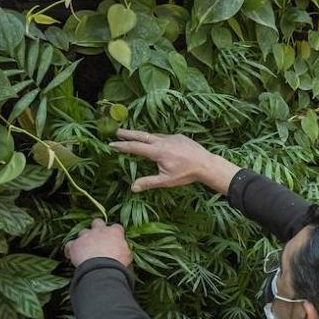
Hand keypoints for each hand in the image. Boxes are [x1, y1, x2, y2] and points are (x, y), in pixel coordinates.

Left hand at [65, 219, 132, 267]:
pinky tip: (71, 255)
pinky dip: (70, 249)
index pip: (116, 227)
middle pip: (97, 222)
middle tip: (98, 236)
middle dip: (97, 227)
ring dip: (84, 238)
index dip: (115, 232)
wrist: (101, 268)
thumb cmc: (117, 262)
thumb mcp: (127, 255)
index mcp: (114, 232)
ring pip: (83, 232)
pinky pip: (69, 244)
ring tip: (85, 248)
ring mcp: (86, 236)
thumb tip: (125, 250)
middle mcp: (99, 230)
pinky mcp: (75, 245)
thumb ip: (125, 249)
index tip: (115, 238)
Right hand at [109, 129, 238, 193]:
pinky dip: (156, 138)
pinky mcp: (179, 136)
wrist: (206, 164)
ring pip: (153, 135)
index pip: (135, 147)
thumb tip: (132, 188)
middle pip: (141, 136)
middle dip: (128, 133)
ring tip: (133, 137)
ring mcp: (171, 137)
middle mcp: (163, 141)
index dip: (122, 146)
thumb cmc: (186, 174)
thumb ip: (148, 182)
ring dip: (142, 136)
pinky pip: (164, 136)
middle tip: (116, 131)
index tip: (112, 144)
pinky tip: (155, 142)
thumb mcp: (166, 181)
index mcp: (157, 152)